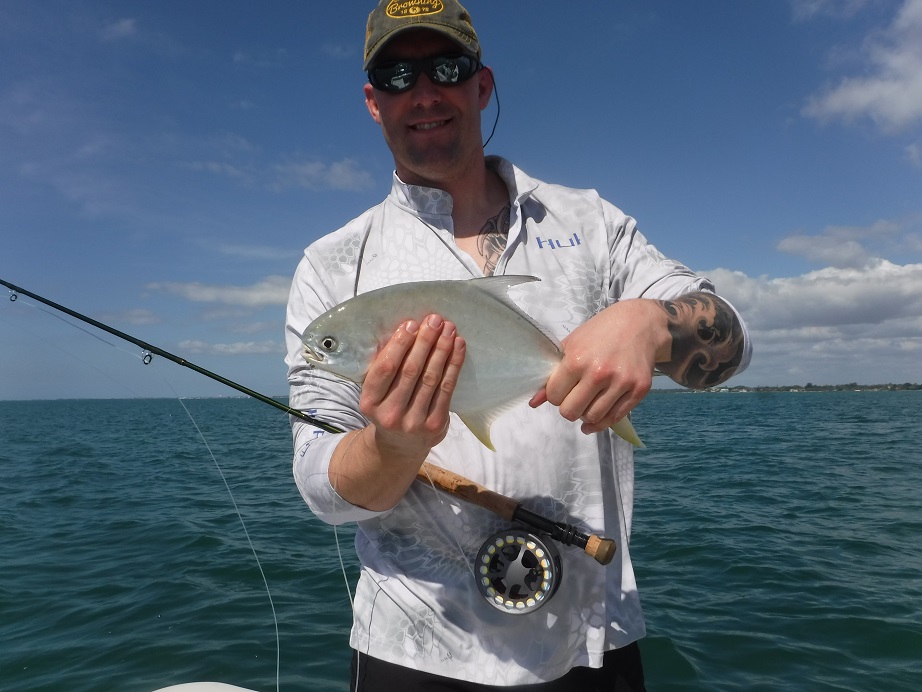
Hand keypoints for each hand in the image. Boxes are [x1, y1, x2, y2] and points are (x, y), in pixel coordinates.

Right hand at [360, 314, 465, 457]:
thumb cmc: (388, 407)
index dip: (399, 345)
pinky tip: (458, 347)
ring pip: (431, 378)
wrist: (400, 446)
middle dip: (425, 342)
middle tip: (435, 320)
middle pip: (411, 371)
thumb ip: (385, 367)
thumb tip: (406, 330)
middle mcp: (390, 414)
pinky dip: (454, 365)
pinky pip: (447, 389)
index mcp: (369, 403)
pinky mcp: (435, 424)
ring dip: (442, 349)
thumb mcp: (376, 393)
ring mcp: (414, 421)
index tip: (412, 324)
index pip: (385, 368)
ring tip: (449, 329)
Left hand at [529, 300, 669, 433]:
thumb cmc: (600, 332)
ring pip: (593, 417)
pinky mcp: (639, 389)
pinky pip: (615, 418)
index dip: (555, 394)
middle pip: (571, 412)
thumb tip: (533, 403)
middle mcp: (599, 373)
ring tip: (587, 403)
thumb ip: (551, 375)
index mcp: (577, 360)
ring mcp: (621, 382)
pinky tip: (596, 418)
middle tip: (574, 397)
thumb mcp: (570, 346)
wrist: (639, 323)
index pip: (554, 396)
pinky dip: (602, 422)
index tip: (562, 388)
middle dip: (569, 407)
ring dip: (586, 414)